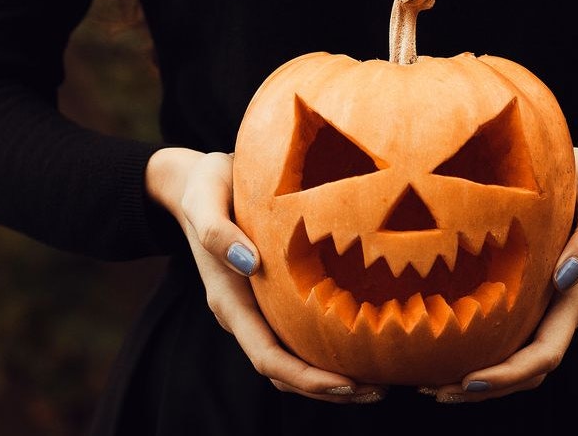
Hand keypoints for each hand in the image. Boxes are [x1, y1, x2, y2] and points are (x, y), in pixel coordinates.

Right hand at [146, 148, 385, 403]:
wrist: (198, 183)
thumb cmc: (207, 186)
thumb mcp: (205, 198)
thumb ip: (217, 231)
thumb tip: (250, 263)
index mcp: (228, 300)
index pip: (266, 356)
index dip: (305, 376)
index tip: (346, 383)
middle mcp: (243, 314)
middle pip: (284, 371)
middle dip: (328, 388)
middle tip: (379, 392)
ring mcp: (258, 310)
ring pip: (293, 361)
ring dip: (332, 379)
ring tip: (379, 383)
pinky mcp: (272, 299)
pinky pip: (300, 337)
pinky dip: (329, 351)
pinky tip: (363, 344)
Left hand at [421, 142, 577, 403]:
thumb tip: (562, 278)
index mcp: (575, 296)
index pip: (545, 354)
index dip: (508, 375)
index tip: (468, 380)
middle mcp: (560, 310)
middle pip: (526, 371)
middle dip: (483, 388)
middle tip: (431, 391)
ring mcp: (543, 307)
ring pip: (514, 361)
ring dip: (476, 380)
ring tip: (428, 384)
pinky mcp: (527, 297)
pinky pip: (504, 337)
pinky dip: (476, 352)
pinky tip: (440, 349)